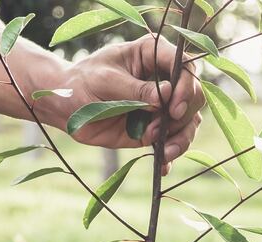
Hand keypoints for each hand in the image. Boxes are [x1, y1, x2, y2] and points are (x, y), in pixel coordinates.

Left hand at [55, 35, 203, 169]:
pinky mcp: (156, 128)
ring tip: (165, 151)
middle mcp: (163, 79)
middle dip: (183, 114)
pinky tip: (163, 166)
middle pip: (194, 95)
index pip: (184, 66)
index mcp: (152, 55)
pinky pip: (173, 141)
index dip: (186, 86)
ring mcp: (161, 106)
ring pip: (189, 121)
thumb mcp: (106, 81)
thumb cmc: (82, 82)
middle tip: (162, 127)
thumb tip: (165, 95)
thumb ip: (135, 89)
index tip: (173, 107)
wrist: (67, 107)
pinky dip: (171, 155)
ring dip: (181, 138)